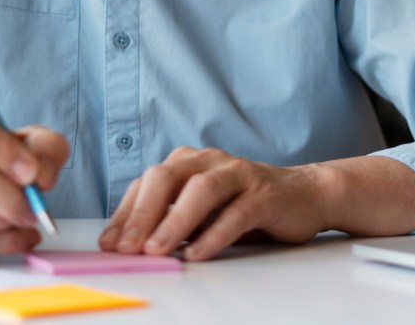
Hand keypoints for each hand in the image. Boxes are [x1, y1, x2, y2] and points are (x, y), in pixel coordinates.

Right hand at [0, 98, 69, 255]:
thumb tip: (41, 176)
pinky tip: (21, 236)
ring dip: (6, 220)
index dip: (2, 150)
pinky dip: (4, 242)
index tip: (30, 172)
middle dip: (11, 196)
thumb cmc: (3, 158)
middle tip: (35, 207)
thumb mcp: (33, 141)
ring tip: (27, 218)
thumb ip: (46, 149)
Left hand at [98, 146, 329, 261]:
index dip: (125, 213)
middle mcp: (209, 160)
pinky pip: (236, 212)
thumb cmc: (244, 206)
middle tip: (127, 247)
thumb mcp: (201, 214)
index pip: (147, 183)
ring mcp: (237, 173)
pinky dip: (214, 234)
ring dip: (175, 221)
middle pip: (167, 178)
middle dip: (143, 214)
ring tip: (156, 250)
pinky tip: (197, 253)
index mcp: (187, 162)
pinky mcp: (264, 194)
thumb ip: (170, 222)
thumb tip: (129, 246)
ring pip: (200, 190)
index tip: (109, 243)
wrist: (304, 196)